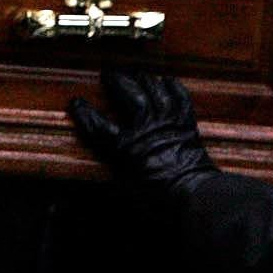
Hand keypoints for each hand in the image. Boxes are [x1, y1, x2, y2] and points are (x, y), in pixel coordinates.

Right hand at [66, 66, 215, 187]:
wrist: (196, 197)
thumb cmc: (160, 201)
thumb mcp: (127, 192)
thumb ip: (113, 176)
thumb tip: (102, 173)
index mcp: (126, 147)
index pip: (98, 125)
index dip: (85, 113)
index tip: (76, 102)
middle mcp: (146, 128)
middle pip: (129, 96)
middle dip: (117, 82)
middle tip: (109, 73)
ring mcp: (168, 123)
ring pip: (154, 91)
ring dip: (144, 79)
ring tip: (136, 71)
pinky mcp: (186, 125)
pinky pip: (180, 98)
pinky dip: (173, 87)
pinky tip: (168, 80)